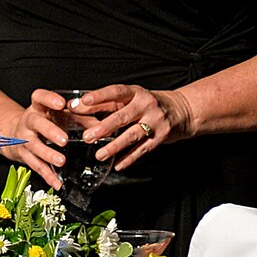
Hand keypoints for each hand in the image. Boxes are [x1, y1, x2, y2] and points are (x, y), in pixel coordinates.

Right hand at [0, 91, 85, 189]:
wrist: (15, 133)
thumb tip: (102, 127)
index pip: (39, 97)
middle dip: (50, 131)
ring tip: (61, 161)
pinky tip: (57, 183)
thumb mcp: (59, 115)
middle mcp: (29, 121)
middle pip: (36, 123)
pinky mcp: (24, 155)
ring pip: (34, 146)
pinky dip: (47, 175)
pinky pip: (35, 166)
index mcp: (38, 108)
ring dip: (47, 154)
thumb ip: (80, 118)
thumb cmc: (44, 122)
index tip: (61, 104)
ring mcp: (24, 139)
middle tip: (64, 140)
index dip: (49, 99)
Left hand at [67, 84, 189, 172]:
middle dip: (104, 128)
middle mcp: (146, 105)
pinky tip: (118, 165)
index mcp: (135, 92)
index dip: (100, 96)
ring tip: (99, 154)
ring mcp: (156, 122)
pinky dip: (130, 158)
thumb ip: (103, 103)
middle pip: (123, 117)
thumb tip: (75, 107)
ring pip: (133, 135)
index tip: (84, 101)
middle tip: (87, 136)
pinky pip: (143, 149)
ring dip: (115, 146)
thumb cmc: (146, 103)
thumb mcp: (128, 98)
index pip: (116, 92)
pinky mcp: (161, 137)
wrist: (181, 111)